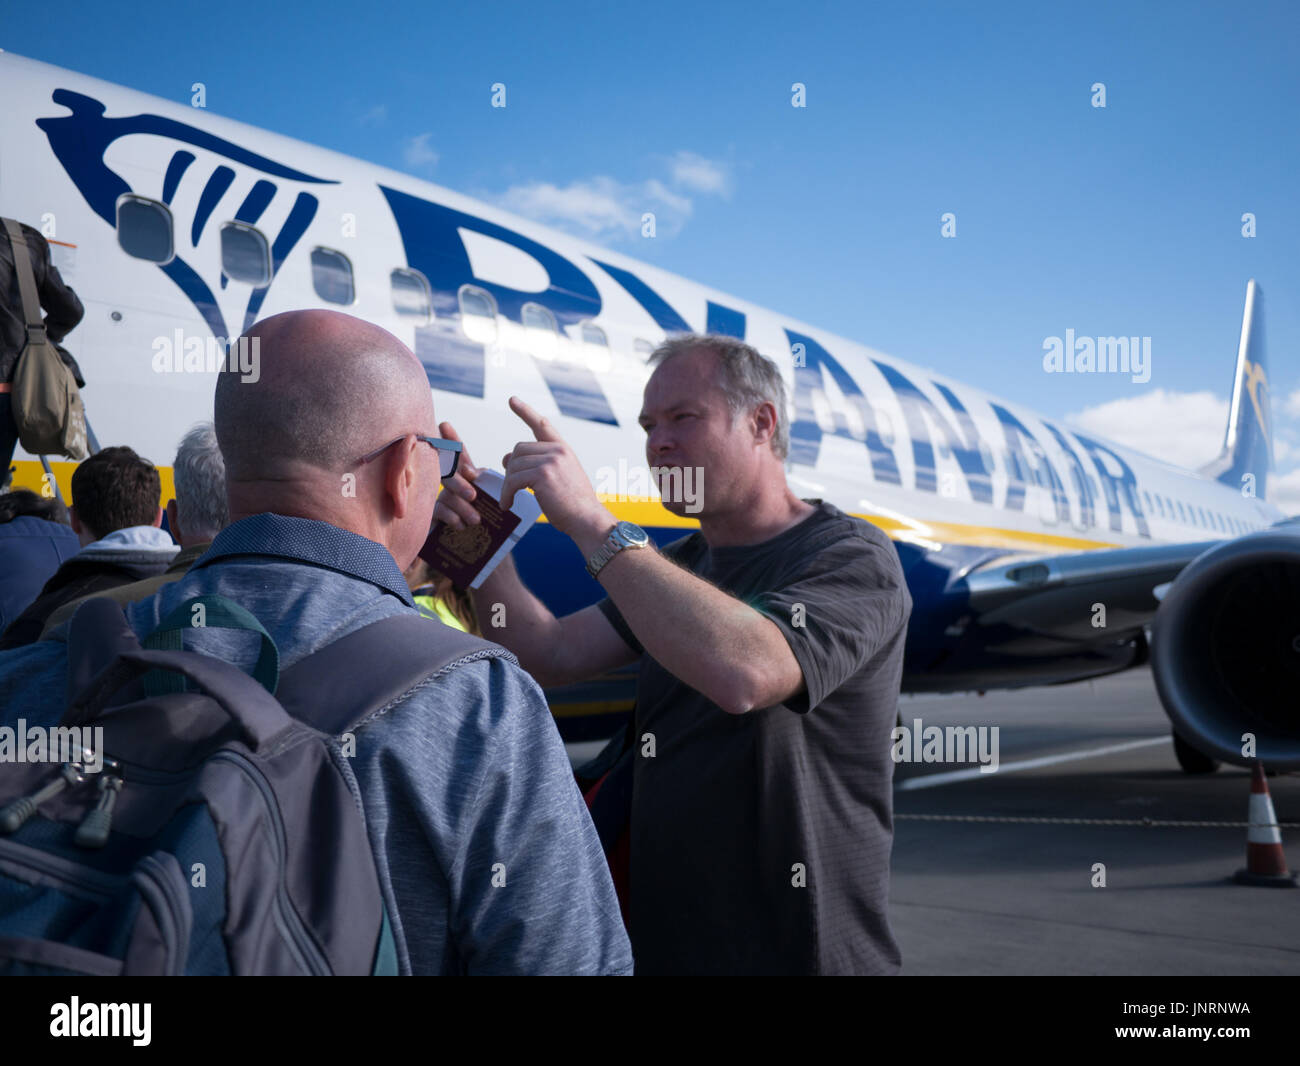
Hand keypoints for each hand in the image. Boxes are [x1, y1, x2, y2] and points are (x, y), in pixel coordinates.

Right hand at [431, 421, 482, 527]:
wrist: (471, 544)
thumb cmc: (482, 519)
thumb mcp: (488, 499)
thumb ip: (487, 484)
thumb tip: (488, 470)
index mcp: (463, 476)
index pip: (458, 456)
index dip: (451, 440)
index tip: (444, 425)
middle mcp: (448, 483)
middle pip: (449, 475)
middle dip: (460, 484)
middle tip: (473, 496)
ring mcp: (437, 497)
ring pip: (446, 495)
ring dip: (461, 507)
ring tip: (475, 520)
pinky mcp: (430, 515)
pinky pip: (439, 510)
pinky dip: (451, 517)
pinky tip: (460, 525)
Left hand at [501, 396, 613, 543]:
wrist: (587, 519)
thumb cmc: (573, 505)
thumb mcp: (560, 478)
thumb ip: (538, 464)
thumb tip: (506, 458)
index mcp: (563, 450)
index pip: (542, 425)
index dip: (525, 411)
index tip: (512, 400)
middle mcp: (557, 451)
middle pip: (519, 449)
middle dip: (510, 468)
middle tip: (510, 488)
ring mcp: (551, 461)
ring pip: (513, 465)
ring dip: (507, 485)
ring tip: (509, 500)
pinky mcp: (543, 475)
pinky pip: (513, 480)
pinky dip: (507, 494)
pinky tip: (508, 504)